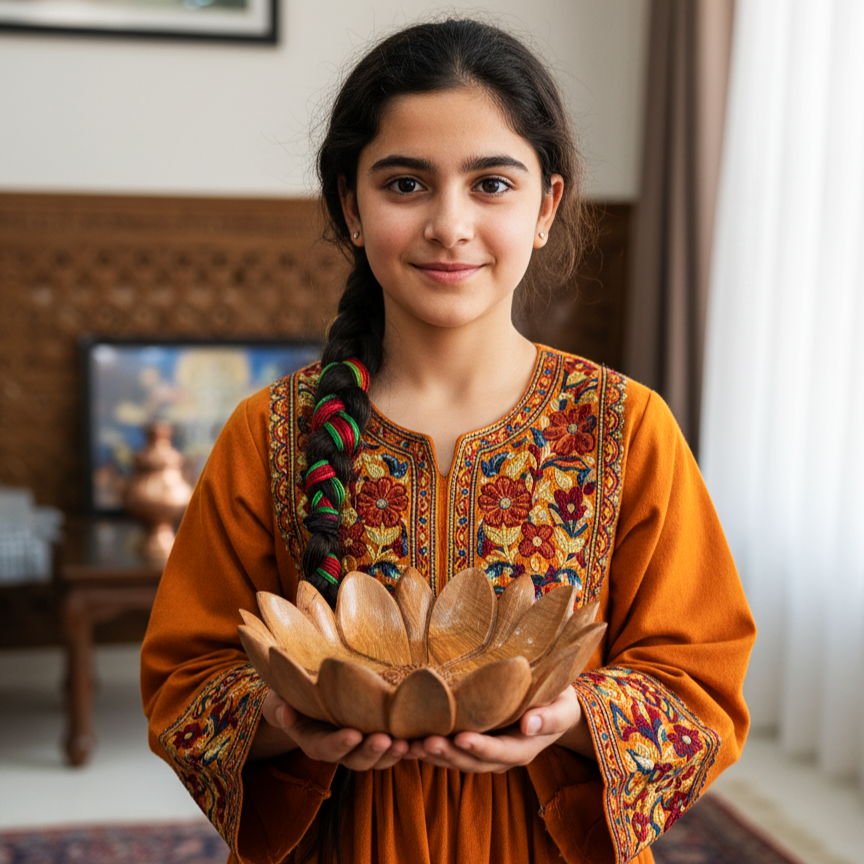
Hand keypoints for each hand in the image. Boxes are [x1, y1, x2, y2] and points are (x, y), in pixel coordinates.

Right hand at [255, 689, 409, 770]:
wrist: (309, 698)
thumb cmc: (292, 694)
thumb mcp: (280, 698)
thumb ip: (279, 706)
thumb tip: (285, 711)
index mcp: (314, 741)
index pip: (326, 748)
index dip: (339, 744)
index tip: (353, 734)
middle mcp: (338, 749)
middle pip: (356, 759)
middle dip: (372, 751)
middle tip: (387, 740)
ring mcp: (359, 747)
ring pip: (378, 758)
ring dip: (393, 753)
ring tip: (408, 744)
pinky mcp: (377, 738)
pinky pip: (393, 748)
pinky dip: (407, 748)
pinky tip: (421, 741)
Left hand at [408, 686, 590, 772]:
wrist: (554, 706)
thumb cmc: (559, 700)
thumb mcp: (562, 706)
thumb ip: (550, 717)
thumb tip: (530, 723)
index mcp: (525, 748)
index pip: (501, 752)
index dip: (481, 747)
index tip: (461, 737)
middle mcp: (502, 756)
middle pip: (473, 761)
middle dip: (449, 754)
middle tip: (425, 742)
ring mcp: (486, 753)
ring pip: (458, 760)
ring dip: (434, 755)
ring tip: (411, 744)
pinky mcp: (473, 744)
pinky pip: (451, 751)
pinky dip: (430, 749)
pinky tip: (410, 741)